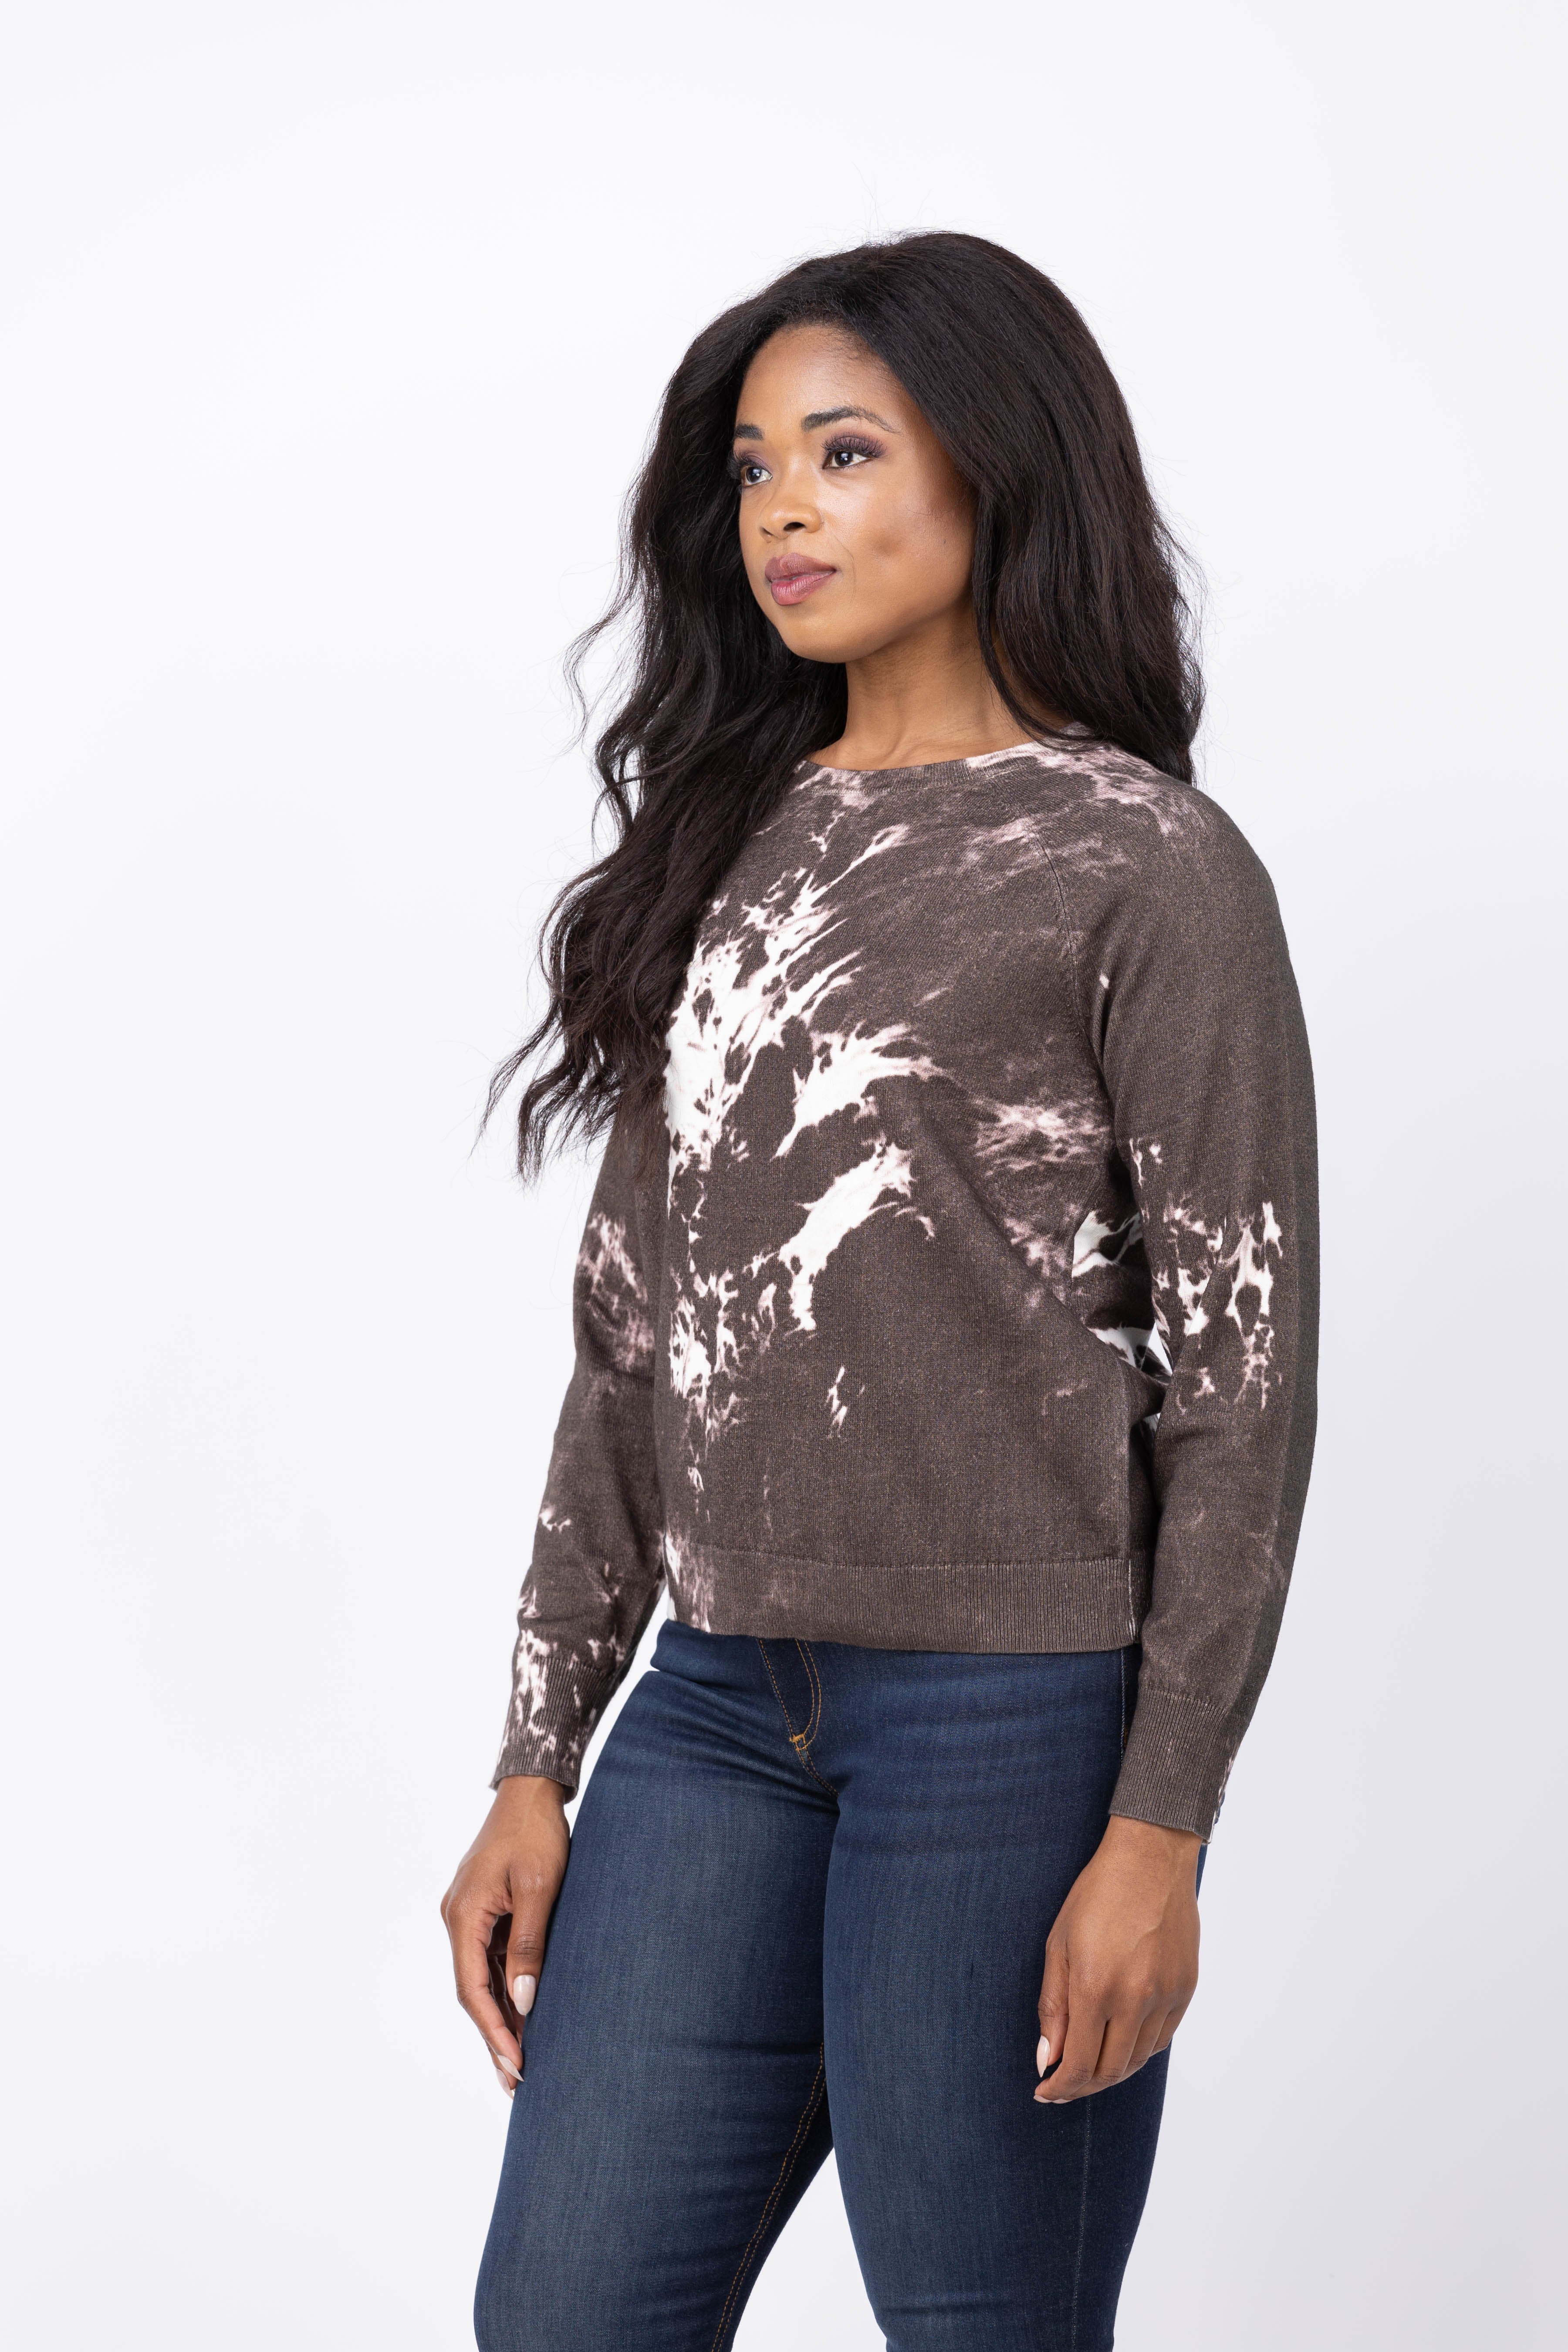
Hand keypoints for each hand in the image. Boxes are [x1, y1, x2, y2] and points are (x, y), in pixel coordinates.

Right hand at [440, 1774, 569, 2099]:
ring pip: (482, 1978)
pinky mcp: (485, 1910)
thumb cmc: (537, 1834)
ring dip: (501, 2017)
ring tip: (521, 2062)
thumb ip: (530, 1943)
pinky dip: (507, 1988)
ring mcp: (469, 1915)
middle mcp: (457, 1918)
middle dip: (494, 2036)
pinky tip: (524, 2016)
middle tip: (516, 2082)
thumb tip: (525, 1999)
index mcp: (463, 1914)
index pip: (473, 1988)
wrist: (531, 1792)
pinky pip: (492, 1959)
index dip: (493, 2031)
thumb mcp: (540, 1888)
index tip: (515, 2065)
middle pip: (473, 1991)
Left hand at [1034, 1815, 1200, 2103]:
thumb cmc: (1097, 1894)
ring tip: (1089, 2065)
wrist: (1151, 1859)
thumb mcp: (1058, 1944)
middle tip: (1063, 2083)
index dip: (1059, 2087)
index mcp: (1095, 1987)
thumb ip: (1052, 2006)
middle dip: (1082, 2085)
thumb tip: (1047, 2058)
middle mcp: (1134, 1998)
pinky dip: (1138, 2050)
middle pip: (1109, 2070)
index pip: (1077, 2064)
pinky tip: (1120, 2042)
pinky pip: (1161, 2039)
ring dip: (1110, 2071)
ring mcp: (1165, 1996)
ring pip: (1137, 2060)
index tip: (1045, 2091)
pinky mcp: (1185, 1990)